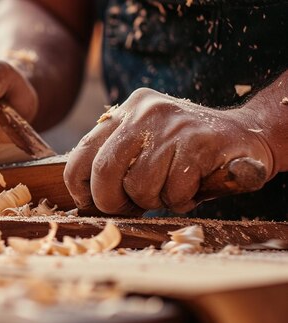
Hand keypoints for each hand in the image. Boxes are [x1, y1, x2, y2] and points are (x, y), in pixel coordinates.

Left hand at [64, 88, 275, 215]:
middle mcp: (143, 111)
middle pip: (103, 171)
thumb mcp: (145, 148)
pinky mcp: (199, 141)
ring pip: (139, 185)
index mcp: (124, 112)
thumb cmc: (186, 155)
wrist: (247, 137)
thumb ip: (117, 162)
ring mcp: (171, 124)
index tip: (92, 202)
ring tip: (171, 188)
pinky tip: (193, 185)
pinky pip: (173, 190)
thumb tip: (87, 198)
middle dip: (113, 202)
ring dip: (154, 200)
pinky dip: (181, 199)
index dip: (81, 188)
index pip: (80, 155)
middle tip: (131, 206)